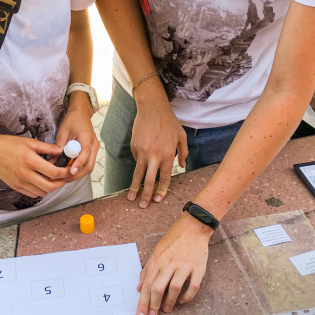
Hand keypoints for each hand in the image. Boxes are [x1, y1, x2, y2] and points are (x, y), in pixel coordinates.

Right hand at [0, 133, 68, 197]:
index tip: (68, 169)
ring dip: (51, 188)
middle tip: (63, 177)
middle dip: (61, 183)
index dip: (65, 172)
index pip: (54, 172)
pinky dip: (41, 190)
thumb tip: (61, 151)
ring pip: (42, 192)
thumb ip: (47, 148)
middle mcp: (25, 174)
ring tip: (53, 179)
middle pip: (50, 186)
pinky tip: (42, 182)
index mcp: (30, 160)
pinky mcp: (15, 187)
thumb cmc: (9, 144)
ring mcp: (20, 182)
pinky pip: (33, 194)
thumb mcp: (30, 142)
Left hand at [56, 93, 99, 181]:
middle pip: (89, 165)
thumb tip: (53, 162)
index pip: (85, 153)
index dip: (78, 164)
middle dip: (77, 174)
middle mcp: (94, 145)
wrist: (81, 114)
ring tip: (65, 177)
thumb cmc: (72, 121)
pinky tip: (70, 172)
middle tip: (64, 178)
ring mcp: (94, 149)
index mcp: (86, 137)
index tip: (70, 172)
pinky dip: (79, 170)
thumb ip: (59, 146)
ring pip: (89, 167)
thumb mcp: (63, 131)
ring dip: (78, 174)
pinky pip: (87, 164)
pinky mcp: (92, 152)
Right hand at [127, 89, 187, 208]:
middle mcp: (155, 156)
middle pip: (150, 181)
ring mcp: (142, 152)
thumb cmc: (169, 122)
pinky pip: (136, 159)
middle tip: (143, 206)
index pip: (165, 178)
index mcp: (168, 155)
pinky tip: (142, 156)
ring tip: (130, 198)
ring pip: (138, 174)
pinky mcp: (134, 147)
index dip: (162, 190)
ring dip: (134, 188)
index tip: (158, 200)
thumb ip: (184, 153)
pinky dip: (139, 162)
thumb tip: (181, 166)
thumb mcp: (182, 136)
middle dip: (146, 195)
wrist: (152, 108)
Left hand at [136, 212, 211, 314]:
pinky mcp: (198, 268)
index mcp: (157, 261)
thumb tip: (139, 288)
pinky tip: (182, 300)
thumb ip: (147, 271)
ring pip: (174, 288)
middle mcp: (169, 264)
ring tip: (167, 310)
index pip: (147, 285)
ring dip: (170, 302)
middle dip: (153, 305)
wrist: (192, 228)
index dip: (142, 303)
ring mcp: (184, 266)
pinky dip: (187, 296)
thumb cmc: (172, 241)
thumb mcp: (155, 253)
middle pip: (158, 288)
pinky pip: (193, 286)